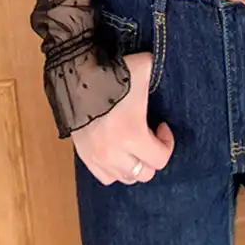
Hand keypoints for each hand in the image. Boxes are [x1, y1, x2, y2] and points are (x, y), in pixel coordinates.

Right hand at [71, 52, 174, 185]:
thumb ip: (162, 71)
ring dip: (134, 164)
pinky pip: (105, 176)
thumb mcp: (144, 66)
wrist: (74, 75)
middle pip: (144, 174)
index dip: (167, 143)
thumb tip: (170, 70)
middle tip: (149, 136)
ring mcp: (97, 157)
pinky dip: (115, 169)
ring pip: (124, 178)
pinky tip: (118, 150)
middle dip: (152, 156)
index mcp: (132, 135)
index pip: (160, 160)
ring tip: (134, 144)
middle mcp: (114, 153)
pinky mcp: (83, 156)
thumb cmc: (112, 72)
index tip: (162, 126)